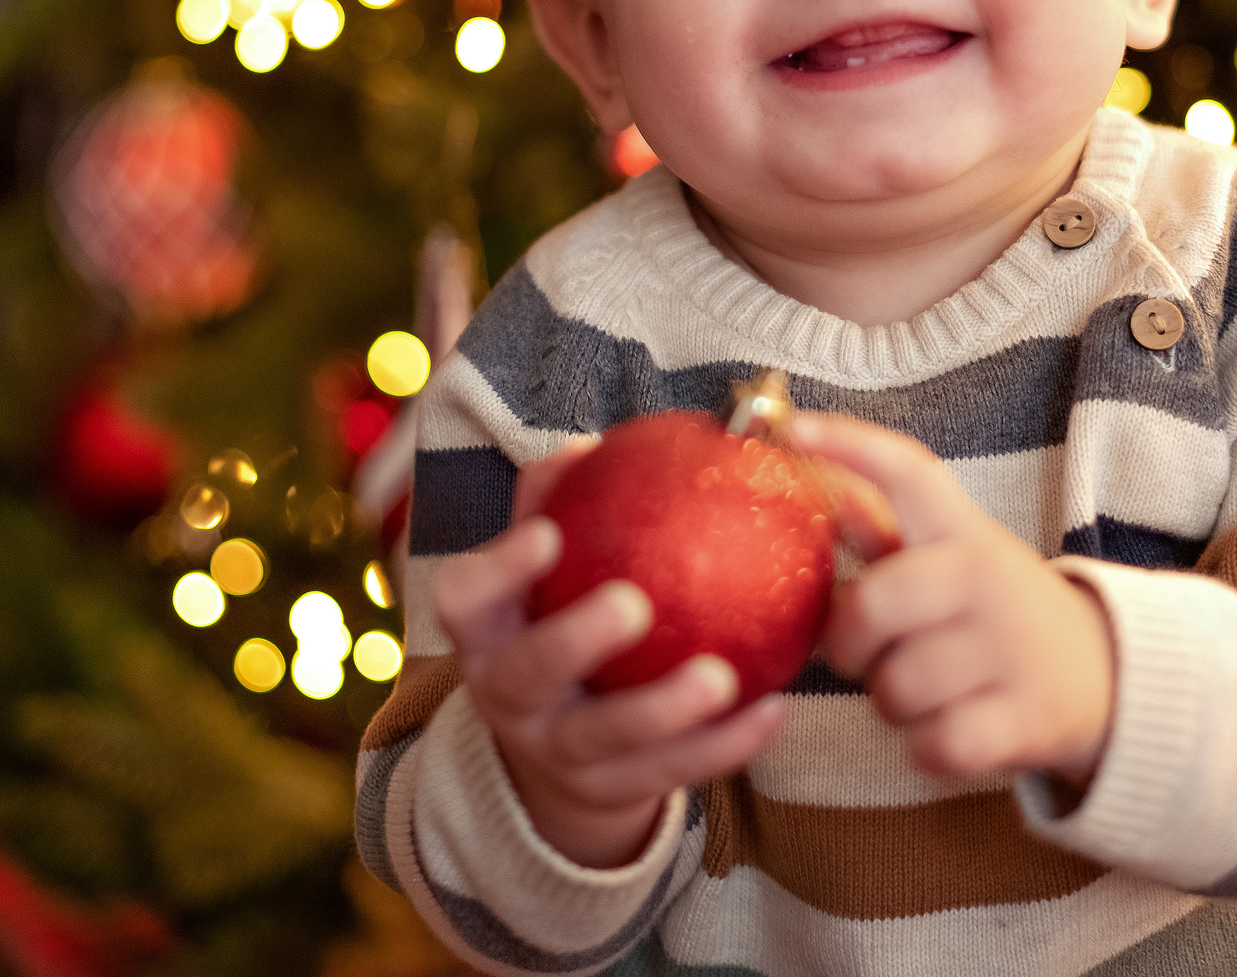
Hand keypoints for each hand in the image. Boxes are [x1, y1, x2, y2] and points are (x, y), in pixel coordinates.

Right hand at [430, 438, 789, 868]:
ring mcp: (555, 751)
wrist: (560, 749)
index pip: (463, 596)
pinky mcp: (610, 792)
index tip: (548, 534)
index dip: (498, 567)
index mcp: (484, 630)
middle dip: (575, 640)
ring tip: (721, 677)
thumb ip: (565, 504)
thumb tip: (593, 445)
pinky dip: (724, 745)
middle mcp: (506, 693)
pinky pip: (670, 772)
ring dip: (664, 709)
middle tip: (634, 604)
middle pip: (528, 672)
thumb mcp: (546, 571)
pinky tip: (773, 710)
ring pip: (604, 736)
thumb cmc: (560, 615)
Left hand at [792, 414, 1115, 788]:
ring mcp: (1011, 650)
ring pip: (895, 687)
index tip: (790, 428)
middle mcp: (988, 579)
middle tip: (863, 654)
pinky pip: (931, 743)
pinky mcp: (1024, 720)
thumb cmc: (998, 614)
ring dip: (892, 702)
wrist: (1110, 675)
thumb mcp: (956, 560)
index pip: (909, 472)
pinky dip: (926, 747)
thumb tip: (808, 474)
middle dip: (848, 641)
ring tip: (926, 691)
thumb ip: (884, 528)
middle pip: (873, 602)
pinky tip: (949, 729)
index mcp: (966, 533)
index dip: (846, 444)